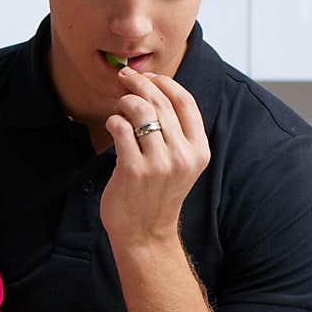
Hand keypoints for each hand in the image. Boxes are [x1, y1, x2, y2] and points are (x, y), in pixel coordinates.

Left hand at [100, 66, 209, 249]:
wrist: (145, 234)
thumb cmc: (158, 195)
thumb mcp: (180, 165)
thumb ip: (177, 133)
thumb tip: (155, 89)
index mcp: (199, 151)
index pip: (185, 102)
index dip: (165, 82)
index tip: (148, 77)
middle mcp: (182, 156)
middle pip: (160, 101)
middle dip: (139, 83)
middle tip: (124, 77)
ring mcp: (159, 164)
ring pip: (140, 111)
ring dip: (125, 102)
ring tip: (119, 108)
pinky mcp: (133, 170)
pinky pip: (121, 129)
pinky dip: (114, 121)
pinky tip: (113, 126)